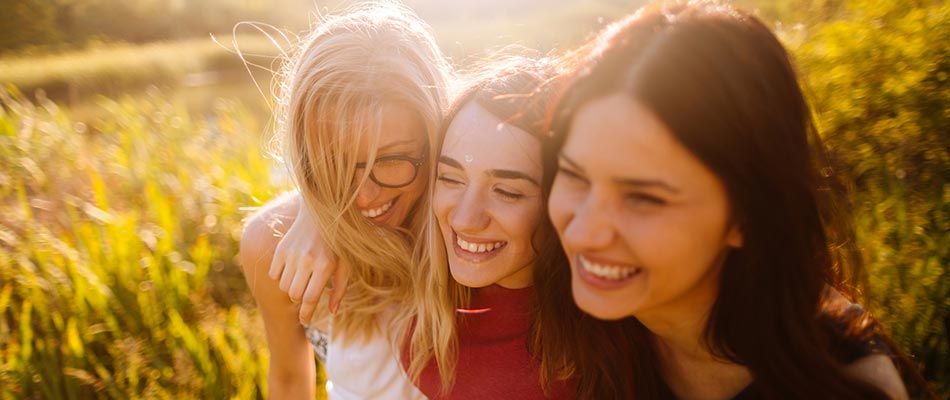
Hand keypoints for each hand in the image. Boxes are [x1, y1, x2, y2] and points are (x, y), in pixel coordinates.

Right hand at [268, 200, 347, 323]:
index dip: (306, 314)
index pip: (311, 299)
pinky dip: (280, 277)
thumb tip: (333, 312)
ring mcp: (292, 254)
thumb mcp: (344, 266)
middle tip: (304, 295)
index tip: (305, 320)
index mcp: (325, 266)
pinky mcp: (281, 249)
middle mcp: (307, 261)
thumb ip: (339, 289)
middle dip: (298, 300)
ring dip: (290, 288)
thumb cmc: (336, 245)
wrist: (320, 215)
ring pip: (283, 286)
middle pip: (294, 295)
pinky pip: (274, 274)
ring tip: (300, 280)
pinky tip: (291, 270)